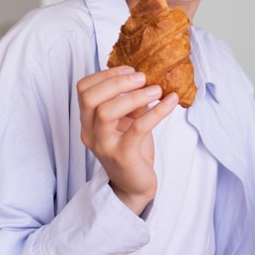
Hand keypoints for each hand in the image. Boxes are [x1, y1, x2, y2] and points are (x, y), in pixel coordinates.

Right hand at [77, 66, 177, 213]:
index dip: (106, 75)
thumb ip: (130, 101)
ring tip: (157, 90)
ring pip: (107, 111)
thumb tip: (144, 76)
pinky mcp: (123, 156)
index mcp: (88, 121)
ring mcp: (104, 145)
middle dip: (117, 82)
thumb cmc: (132, 150)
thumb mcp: (129, 120)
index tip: (129, 69)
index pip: (83, 89)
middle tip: (142, 77)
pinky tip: (171, 102)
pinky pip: (138, 128)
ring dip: (135, 96)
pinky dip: (157, 111)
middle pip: (90, 98)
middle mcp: (90, 133)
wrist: (135, 185)